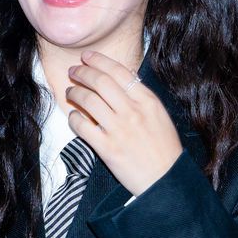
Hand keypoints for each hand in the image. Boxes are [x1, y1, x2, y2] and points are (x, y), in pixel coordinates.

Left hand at [66, 50, 183, 195]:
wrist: (166, 180)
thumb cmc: (163, 148)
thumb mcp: (159, 115)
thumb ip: (140, 96)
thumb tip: (119, 78)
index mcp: (147, 101)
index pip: (118, 71)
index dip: (99, 61)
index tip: (86, 57)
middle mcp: (132, 112)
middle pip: (100, 81)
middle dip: (82, 72)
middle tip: (73, 71)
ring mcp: (118, 130)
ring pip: (88, 100)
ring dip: (75, 92)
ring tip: (70, 92)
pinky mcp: (107, 148)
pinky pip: (82, 126)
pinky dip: (74, 117)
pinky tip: (74, 116)